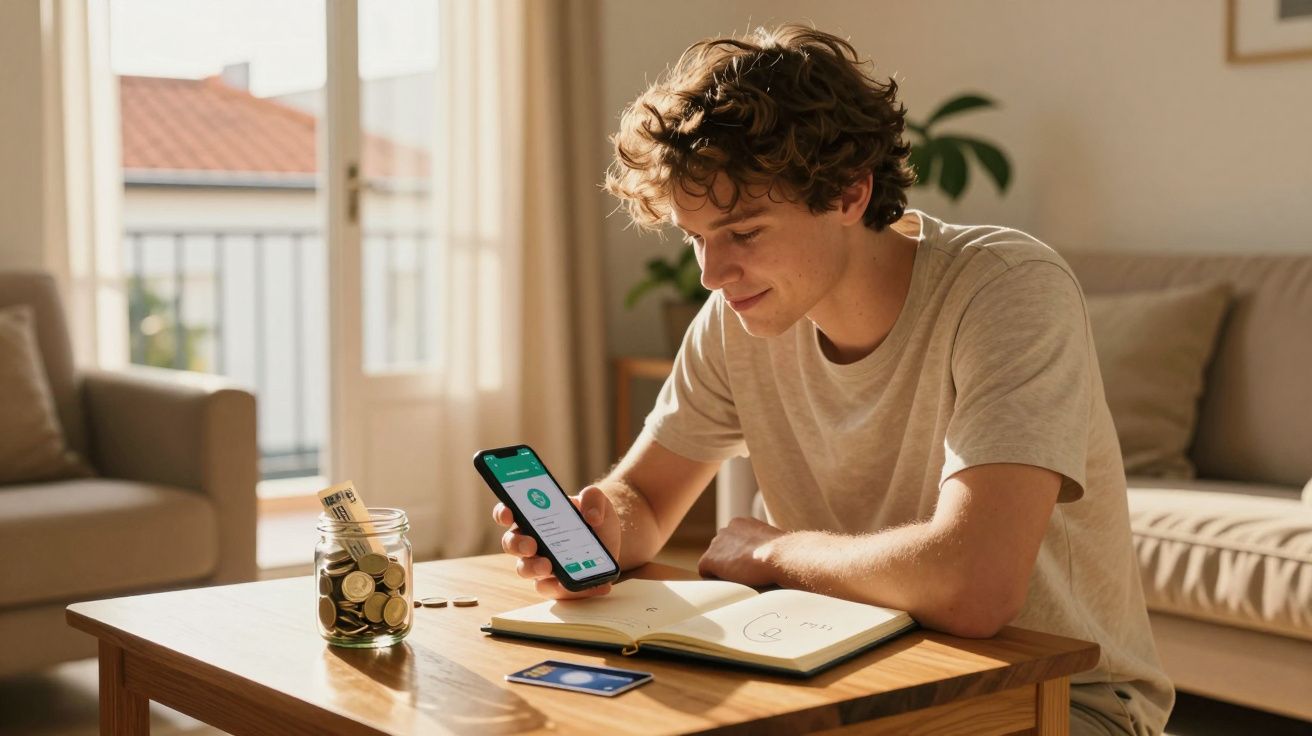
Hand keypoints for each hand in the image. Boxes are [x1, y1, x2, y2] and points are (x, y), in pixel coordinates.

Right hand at [492, 485, 621, 599]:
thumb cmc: (597, 519)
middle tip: (531, 545)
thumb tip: (591, 517)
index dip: (503, 513)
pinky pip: (553, 590)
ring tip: (549, 567)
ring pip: (525, 569)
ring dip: (534, 568)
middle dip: (517, 544)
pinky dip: (568, 588)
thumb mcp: (598, 502)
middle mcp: (531, 541)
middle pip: (511, 544)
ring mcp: (540, 564)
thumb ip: (593, 498)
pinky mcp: (555, 585)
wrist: (613, 544)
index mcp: (534, 517)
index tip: (508, 513)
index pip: (508, 513)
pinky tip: (587, 583)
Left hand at [697, 516, 786, 586]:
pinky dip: (714, 580)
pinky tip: (730, 584)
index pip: (733, 542)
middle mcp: (726, 529)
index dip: (740, 556)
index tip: (750, 566)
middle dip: (730, 561)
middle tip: (745, 574)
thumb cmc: (783, 553)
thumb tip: (767, 558)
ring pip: (714, 561)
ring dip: (724, 570)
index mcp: (741, 523)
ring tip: (741, 580)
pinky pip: (705, 572)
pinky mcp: (710, 559)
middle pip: (721, 550)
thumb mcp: (773, 543)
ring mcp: (716, 543)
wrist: (780, 555)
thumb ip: (762, 546)